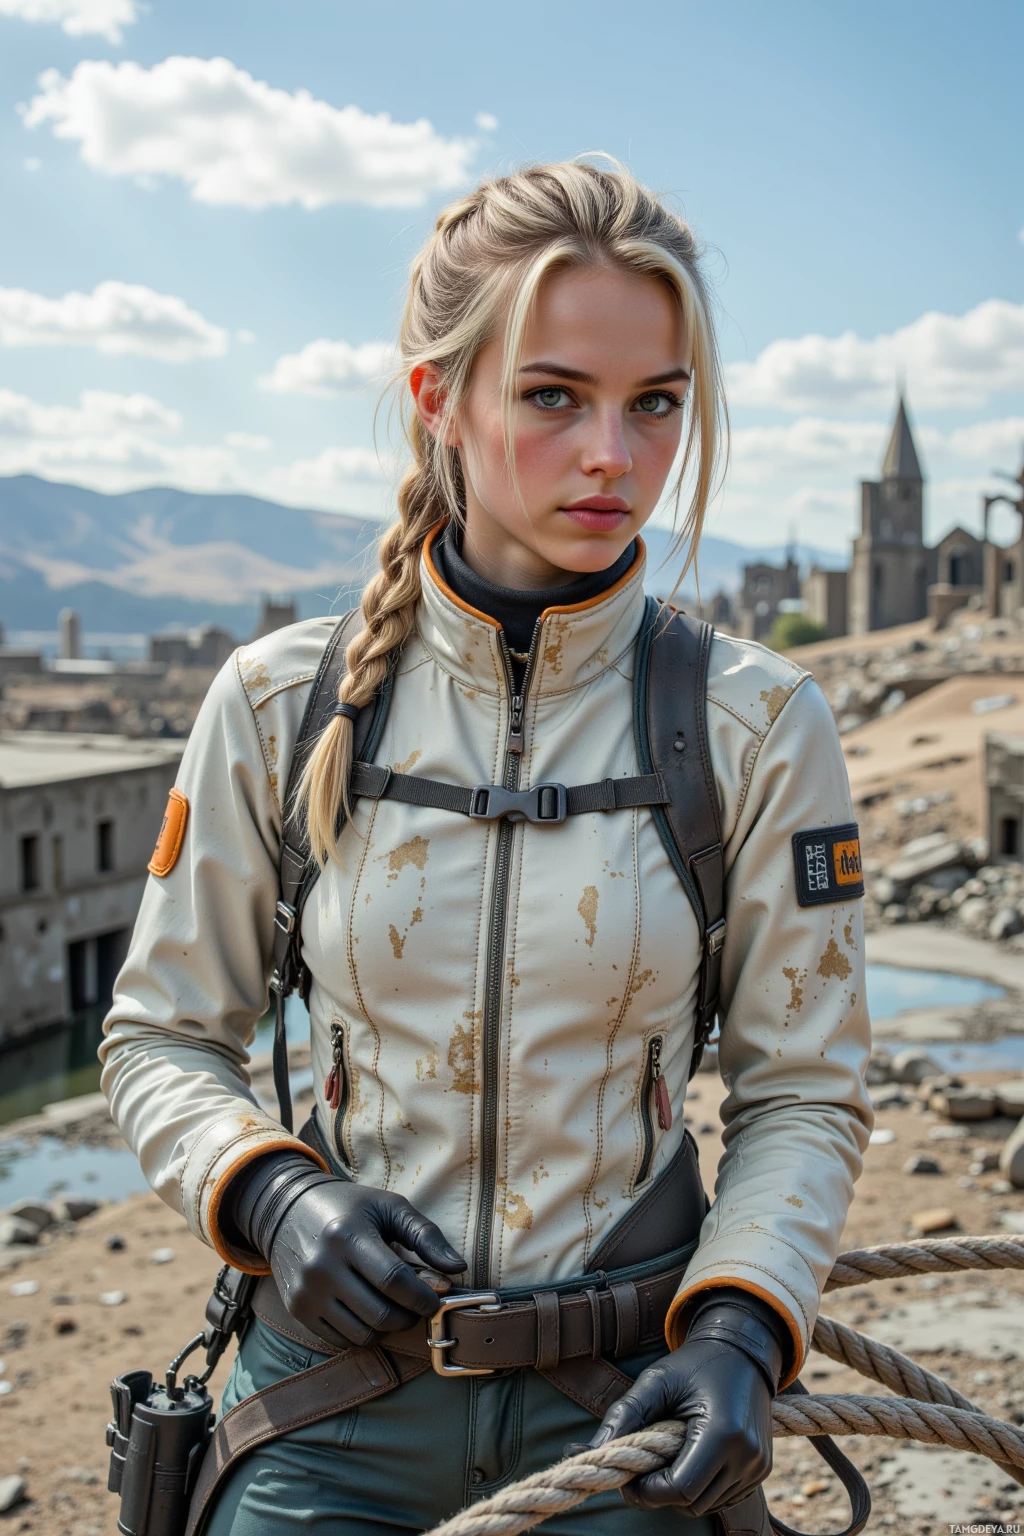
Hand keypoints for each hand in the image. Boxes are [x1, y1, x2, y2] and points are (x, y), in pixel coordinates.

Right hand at [269, 1178, 467, 1348]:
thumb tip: (458, 1268)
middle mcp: (322, 1267)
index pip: (394, 1280)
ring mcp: (307, 1292)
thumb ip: (426, 1235)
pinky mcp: (298, 1310)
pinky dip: (363, 1333)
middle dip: (409, 1317)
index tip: (436, 1300)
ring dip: (388, 1328)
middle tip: (416, 1305)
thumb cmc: (349, 1207)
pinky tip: (368, 1311)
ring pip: (363, 1334)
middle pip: (380, 1314)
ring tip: (393, 1307)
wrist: (288, 1210)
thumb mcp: (389, 1207)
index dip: (423, 1297)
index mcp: (347, 1235)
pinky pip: (341, 1340)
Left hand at [584, 1337, 773, 1513]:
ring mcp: (758, 1466)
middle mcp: (747, 1456)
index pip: (680, 1489)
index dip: (648, 1490)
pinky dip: (700, 1488)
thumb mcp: (656, 1381)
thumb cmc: (695, 1363)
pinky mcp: (761, 1471)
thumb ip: (623, 1416)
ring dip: (679, 1491)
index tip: (628, 1475)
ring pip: (706, 1506)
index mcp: (723, 1433)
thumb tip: (584, 1450)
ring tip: (667, 1455)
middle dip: (660, 1492)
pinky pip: (722, 1498)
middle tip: (641, 1467)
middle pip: (691, 1504)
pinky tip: (689, 1457)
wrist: (742, 1351)